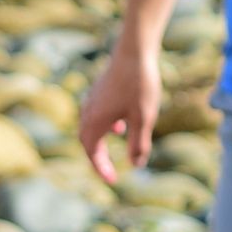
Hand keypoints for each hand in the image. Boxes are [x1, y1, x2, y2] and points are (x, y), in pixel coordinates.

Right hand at [77, 46, 165, 185]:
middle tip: (109, 172)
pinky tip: (120, 126)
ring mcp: (92, 99)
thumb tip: (136, 165)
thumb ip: (139, 143)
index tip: (113, 180)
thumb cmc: (140, 85)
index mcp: (95, 121)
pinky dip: (104, 127)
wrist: (135, 51)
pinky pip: (96, 115)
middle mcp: (89, 111)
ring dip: (99, 143)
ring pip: (90, 127)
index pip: (93, 153)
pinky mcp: (99, 90)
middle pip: (87, 142)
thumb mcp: (143, 118)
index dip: (101, 169)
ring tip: (111, 153)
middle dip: (97, 158)